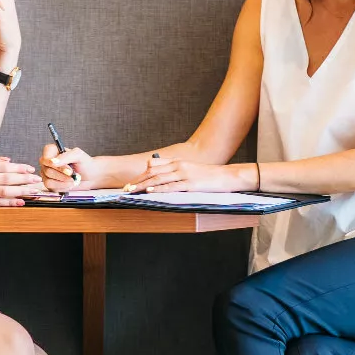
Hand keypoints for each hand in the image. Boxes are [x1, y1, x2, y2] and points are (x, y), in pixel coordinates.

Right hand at [0, 153, 44, 207]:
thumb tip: (8, 160)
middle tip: (37, 180)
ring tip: (33, 191)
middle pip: (5, 178)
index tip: (30, 169)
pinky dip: (9, 203)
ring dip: (20, 191)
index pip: (2, 166)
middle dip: (24, 179)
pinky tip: (20, 202)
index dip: (18, 168)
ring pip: (3, 191)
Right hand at [39, 144, 112, 191]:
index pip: (46, 154)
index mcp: (53, 151)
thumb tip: (53, 162)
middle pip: (47, 169)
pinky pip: (51, 187)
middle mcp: (48, 162)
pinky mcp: (50, 183)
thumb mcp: (78, 155)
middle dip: (61, 173)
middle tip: (72, 173)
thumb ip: (66, 156)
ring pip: (48, 180)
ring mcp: (47, 173)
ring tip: (73, 179)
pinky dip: (62, 186)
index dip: (51, 161)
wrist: (90, 176)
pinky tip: (69, 183)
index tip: (61, 166)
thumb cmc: (84, 163)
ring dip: (63, 181)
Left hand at [128, 156, 251, 192]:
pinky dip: (159, 189)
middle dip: (138, 181)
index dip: (141, 174)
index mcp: (178, 162)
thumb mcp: (192, 171)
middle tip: (126, 189)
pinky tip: (150, 191)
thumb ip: (178, 172)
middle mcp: (179, 166)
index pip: (154, 166)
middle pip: (153, 172)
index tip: (132, 182)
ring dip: (143, 185)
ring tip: (132, 191)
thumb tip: (165, 178)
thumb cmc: (210, 176)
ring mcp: (184, 175)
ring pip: (159, 179)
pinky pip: (172, 186)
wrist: (228, 176)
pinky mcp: (191, 184)